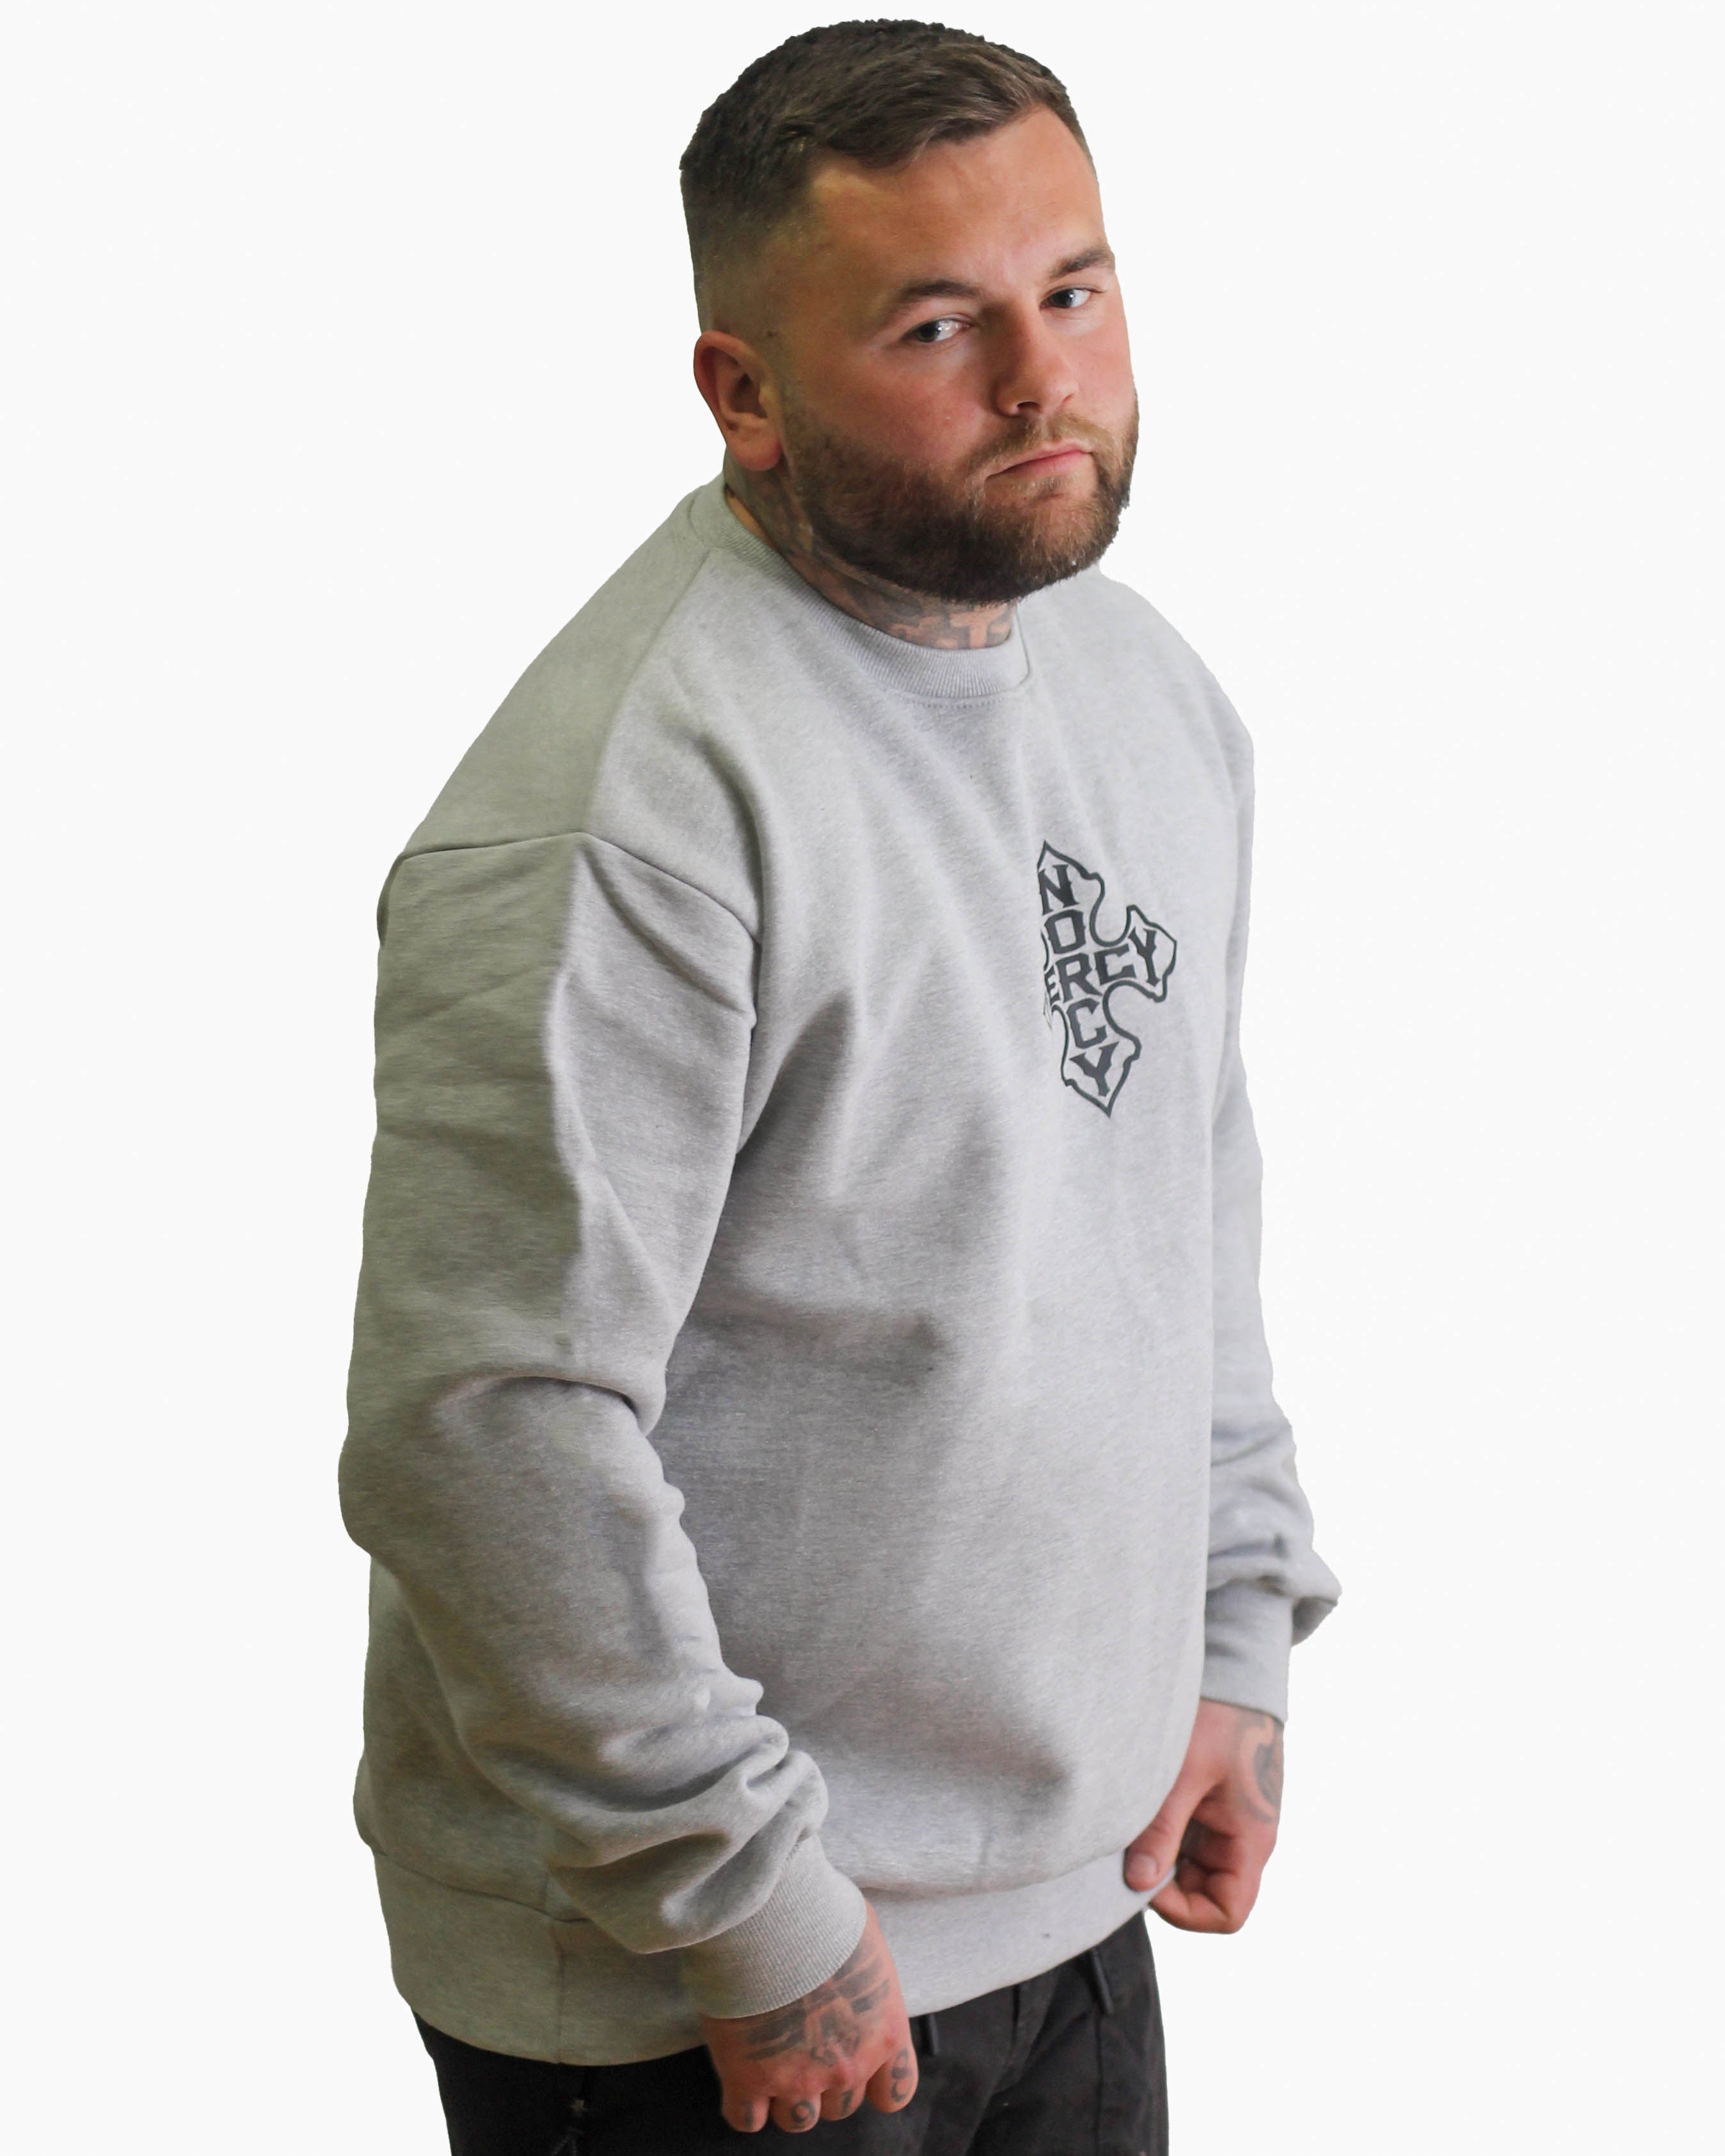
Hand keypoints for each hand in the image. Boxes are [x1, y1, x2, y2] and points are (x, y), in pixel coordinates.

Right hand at [699, 1901, 917, 2132]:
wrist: (771, 1912)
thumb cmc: (822, 1910)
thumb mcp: (867, 1935)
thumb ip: (868, 1973)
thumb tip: (857, 1968)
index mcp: (884, 2033)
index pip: (894, 2093)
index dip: (874, 2082)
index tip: (856, 2062)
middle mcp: (847, 2065)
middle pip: (839, 2107)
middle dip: (823, 2080)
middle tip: (802, 2042)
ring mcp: (797, 2078)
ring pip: (796, 2118)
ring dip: (784, 2093)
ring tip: (769, 2053)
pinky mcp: (747, 2079)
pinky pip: (746, 2119)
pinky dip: (743, 2103)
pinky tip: (739, 2072)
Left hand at [1123, 1698, 1283, 1931]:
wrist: (1237, 1672)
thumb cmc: (1220, 1717)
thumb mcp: (1185, 1773)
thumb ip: (1162, 1829)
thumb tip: (1136, 1882)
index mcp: (1250, 1841)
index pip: (1228, 1913)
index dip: (1186, 1912)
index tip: (1147, 1882)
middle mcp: (1244, 1841)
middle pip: (1207, 1894)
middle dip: (1167, 1885)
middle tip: (1129, 1853)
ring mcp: (1229, 1825)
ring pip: (1194, 1869)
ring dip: (1163, 1859)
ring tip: (1133, 1828)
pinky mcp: (1213, 1807)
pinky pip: (1189, 1840)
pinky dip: (1164, 1836)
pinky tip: (1141, 1812)